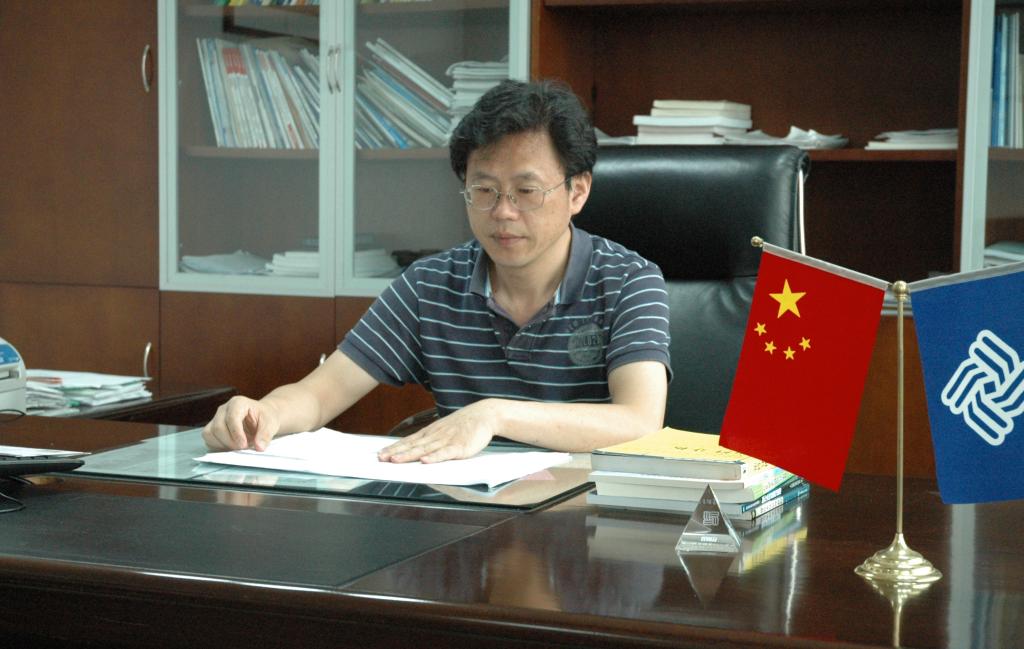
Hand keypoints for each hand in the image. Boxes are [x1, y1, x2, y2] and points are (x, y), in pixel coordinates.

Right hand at [202, 396, 281, 451]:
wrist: (261, 417)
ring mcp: (216, 418)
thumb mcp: (271, 424)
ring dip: (222, 444)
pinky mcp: (213, 428)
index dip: (236, 434)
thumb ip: (265, 435)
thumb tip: (259, 447)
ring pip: (210, 433)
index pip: (232, 418)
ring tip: (238, 447)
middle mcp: (224, 409)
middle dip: (230, 441)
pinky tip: (231, 447)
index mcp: (238, 403)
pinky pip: (208, 439)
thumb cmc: (265, 417)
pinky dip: (218, 446)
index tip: (244, 445)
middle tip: (243, 447)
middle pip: (218, 427)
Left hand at [377, 401, 495, 462]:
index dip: (394, 447)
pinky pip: (445, 453)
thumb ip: (432, 439)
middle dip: (395, 452)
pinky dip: (434, 457)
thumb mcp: (444, 429)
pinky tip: (424, 461)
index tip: (380, 454)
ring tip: (395, 460)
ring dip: (409, 455)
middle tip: (380, 458)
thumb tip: (418, 450)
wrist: (484, 414)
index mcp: (431, 432)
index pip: (409, 441)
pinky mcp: (460, 447)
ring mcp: (447, 441)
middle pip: (412, 445)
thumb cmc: (464, 424)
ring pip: (424, 450)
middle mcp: (436, 436)